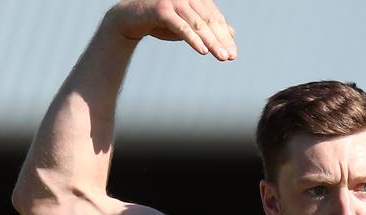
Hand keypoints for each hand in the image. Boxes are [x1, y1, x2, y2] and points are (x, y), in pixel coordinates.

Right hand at [107, 0, 235, 60]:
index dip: (225, 36)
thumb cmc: (162, 21)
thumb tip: (232, 32)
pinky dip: (194, 39)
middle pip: (210, 20)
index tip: (234, 54)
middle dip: (221, 41)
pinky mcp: (162, 10)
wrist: (132, 19)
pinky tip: (203, 51)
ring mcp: (174, 0)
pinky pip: (182, 27)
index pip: (216, 18)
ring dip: (211, 42)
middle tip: (230, 58)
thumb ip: (209, 26)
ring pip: (198, 24)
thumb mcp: (189, 25)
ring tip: (221, 57)